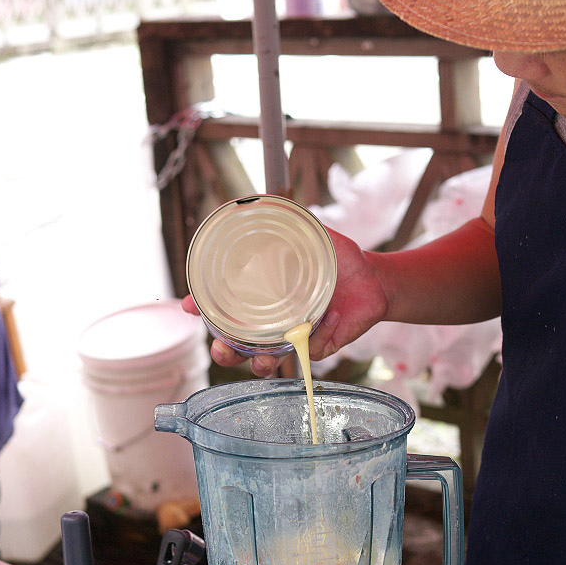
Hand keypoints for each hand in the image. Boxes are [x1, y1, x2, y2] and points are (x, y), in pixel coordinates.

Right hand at [181, 228, 388, 377]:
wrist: (375, 279)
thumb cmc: (338, 260)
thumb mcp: (312, 237)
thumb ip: (287, 223)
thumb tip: (262, 200)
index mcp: (264, 299)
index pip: (226, 311)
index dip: (205, 311)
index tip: (190, 306)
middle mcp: (275, 322)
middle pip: (239, 347)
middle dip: (225, 352)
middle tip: (221, 349)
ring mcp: (296, 336)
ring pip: (269, 361)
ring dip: (261, 364)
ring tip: (264, 361)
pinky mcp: (321, 346)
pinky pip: (312, 348)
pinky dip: (320, 334)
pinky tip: (331, 316)